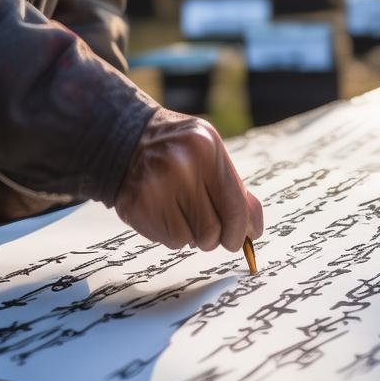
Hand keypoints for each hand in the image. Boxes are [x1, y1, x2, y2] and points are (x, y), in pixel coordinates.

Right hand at [113, 109, 263, 252]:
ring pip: (190, 241)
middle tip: (209, 227)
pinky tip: (164, 211)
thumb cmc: (179, 151)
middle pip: (212, 232)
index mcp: (205, 149)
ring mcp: (155, 188)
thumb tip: (253, 230)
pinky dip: (172, 234)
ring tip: (181, 209)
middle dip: (215, 237)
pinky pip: (169, 241)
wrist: (126, 139)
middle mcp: (180, 167)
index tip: (239, 240)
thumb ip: (235, 189)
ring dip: (191, 234)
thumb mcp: (211, 154)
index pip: (234, 208)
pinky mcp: (136, 206)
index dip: (240, 231)